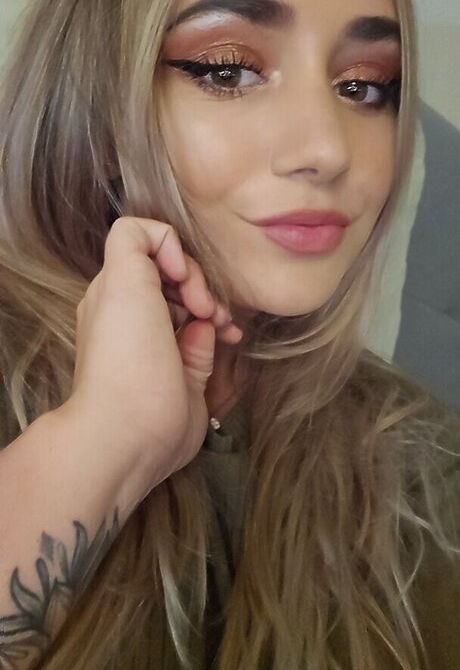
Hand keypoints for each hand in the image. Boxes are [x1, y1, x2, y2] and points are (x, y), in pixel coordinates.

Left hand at [58, 216, 242, 494]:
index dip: (174, 255)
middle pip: (179, 276)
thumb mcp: (121, 279)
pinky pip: (210, 336)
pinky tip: (230, 336)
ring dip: (216, 307)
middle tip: (205, 307)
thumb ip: (135, 240)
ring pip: (199, 305)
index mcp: (116, 291)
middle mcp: (138, 314)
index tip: (181, 278)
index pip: (152, 249)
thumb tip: (171, 251)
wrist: (133, 430)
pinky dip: (223, 331)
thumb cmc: (127, 353)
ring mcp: (164, 343)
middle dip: (201, 283)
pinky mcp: (187, 369)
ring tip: (221, 324)